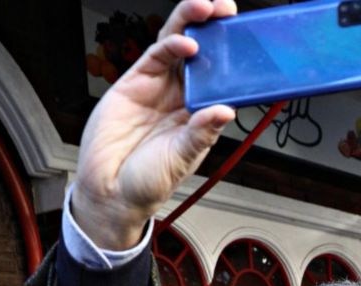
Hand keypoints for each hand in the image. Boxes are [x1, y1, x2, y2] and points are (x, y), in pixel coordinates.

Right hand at [72, 0, 237, 249]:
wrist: (111, 191)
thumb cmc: (150, 179)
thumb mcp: (183, 158)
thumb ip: (202, 134)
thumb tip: (226, 111)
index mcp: (201, 111)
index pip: (221, 74)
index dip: (233, 53)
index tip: (249, 37)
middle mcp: (181, 94)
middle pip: (200, 50)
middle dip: (213, 25)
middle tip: (227, 8)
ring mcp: (157, 86)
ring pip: (176, 44)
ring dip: (191, 22)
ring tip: (207, 7)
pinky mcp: (133, 83)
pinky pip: (154, 57)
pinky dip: (170, 46)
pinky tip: (186, 43)